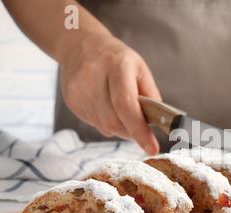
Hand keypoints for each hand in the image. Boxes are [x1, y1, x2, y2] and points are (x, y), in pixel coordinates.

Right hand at [59, 34, 159, 154]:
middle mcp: (94, 78)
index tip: (152, 149)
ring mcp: (79, 91)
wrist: (80, 45)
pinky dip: (107, 123)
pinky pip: (95, 125)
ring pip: (105, 127)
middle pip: (114, 122)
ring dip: (120, 128)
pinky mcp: (71, 102)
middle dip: (132, 131)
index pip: (126, 105)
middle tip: (140, 128)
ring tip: (122, 110)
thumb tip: (159, 124)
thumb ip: (151, 96)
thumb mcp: (140, 69)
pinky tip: (107, 107)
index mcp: (117, 66)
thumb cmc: (117, 60)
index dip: (140, 131)